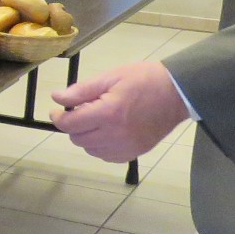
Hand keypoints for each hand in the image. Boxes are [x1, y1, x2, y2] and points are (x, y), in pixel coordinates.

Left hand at [51, 61, 188, 162]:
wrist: (177, 93)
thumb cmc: (144, 80)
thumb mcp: (110, 77)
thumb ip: (81, 90)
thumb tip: (57, 98)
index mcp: (108, 114)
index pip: (70, 125)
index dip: (58, 118)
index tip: (56, 111)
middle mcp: (115, 135)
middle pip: (77, 139)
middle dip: (74, 126)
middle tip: (83, 110)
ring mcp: (126, 147)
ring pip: (90, 149)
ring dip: (87, 136)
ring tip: (97, 119)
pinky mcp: (134, 153)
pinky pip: (106, 156)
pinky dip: (101, 146)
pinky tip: (108, 131)